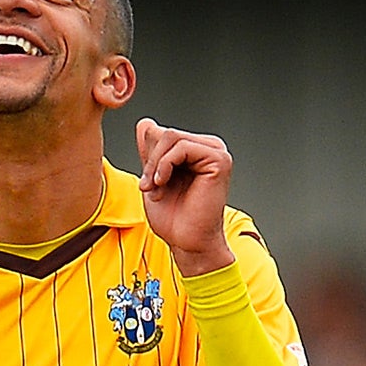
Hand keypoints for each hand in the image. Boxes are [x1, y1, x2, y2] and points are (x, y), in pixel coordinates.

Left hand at [136, 118, 235, 275]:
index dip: (148, 156)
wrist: (188, 242)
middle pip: (166, 133)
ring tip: (155, 189)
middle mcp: (209, 148)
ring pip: (171, 137)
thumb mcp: (154, 178)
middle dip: (150, 161)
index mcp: (197, 151)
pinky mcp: (219, 160)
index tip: (146, 184)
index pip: (162, 133)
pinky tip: (163, 183)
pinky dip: (165, 165)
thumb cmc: (175, 217)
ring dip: (155, 165)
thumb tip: (145, 123)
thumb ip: (151, 152)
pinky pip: (182, 147)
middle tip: (147, 187)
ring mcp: (217, 152)